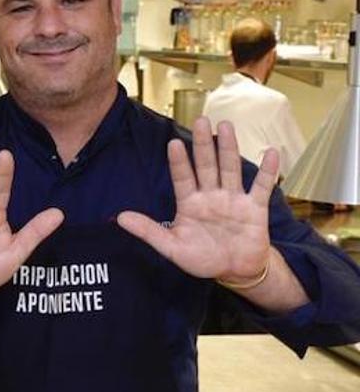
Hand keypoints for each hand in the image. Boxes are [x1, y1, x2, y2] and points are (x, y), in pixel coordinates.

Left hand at [117, 117, 276, 282]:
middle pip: (206, 166)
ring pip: (230, 169)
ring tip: (225, 126)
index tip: (172, 143)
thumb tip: (120, 218)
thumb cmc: (202, 257)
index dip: (178, 162)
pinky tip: (270, 152)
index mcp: (190, 203)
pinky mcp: (254, 208)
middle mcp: (211, 196)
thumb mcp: (171, 247)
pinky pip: (261, 187)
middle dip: (202, 144)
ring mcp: (233, 200)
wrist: (234, 271)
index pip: (182, 178)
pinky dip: (267, 171)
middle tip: (200, 120)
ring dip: (228, 148)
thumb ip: (148, 231)